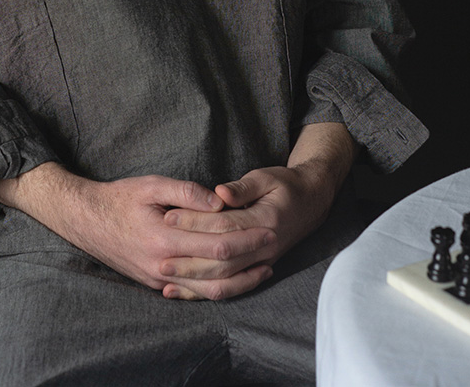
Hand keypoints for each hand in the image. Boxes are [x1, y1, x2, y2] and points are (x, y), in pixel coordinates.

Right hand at [0, 165, 277, 297]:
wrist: (86, 221)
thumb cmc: (120, 198)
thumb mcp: (151, 184)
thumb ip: (186, 192)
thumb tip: (220, 202)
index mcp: (165, 239)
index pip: (217, 246)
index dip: (246, 239)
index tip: (269, 228)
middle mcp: (164, 266)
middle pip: (219, 272)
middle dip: (250, 259)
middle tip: (275, 246)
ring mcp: (160, 280)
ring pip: (209, 290)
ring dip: (240, 281)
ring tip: (264, 268)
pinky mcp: (157, 285)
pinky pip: (193, 293)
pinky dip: (218, 289)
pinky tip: (235, 280)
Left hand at [160, 163, 331, 299]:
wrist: (310, 204)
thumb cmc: (285, 185)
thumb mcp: (266, 177)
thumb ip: (243, 187)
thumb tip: (220, 192)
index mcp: (266, 220)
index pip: (224, 225)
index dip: (195, 222)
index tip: (169, 217)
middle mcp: (264, 247)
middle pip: (222, 260)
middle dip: (189, 260)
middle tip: (160, 257)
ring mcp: (262, 262)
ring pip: (225, 280)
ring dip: (193, 281)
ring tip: (164, 276)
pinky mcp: (256, 270)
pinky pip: (229, 288)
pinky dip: (203, 293)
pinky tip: (179, 292)